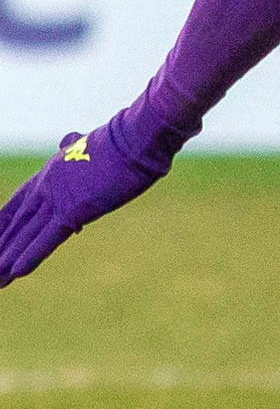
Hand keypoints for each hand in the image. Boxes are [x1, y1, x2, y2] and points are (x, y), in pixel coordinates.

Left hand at [0, 106, 178, 287]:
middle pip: (15, 224)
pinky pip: (48, 238)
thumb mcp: (92, 144)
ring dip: (7, 259)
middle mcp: (47, 188)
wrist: (137, 136)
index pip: (17, 205)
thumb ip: (75, 146)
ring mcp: (59, 199)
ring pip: (26, 235)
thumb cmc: (124, 139)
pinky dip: (32, 255)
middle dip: (1, 247)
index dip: (2, 224)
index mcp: (50, 174)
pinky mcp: (75, 210)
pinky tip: (16, 272)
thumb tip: (69, 138)